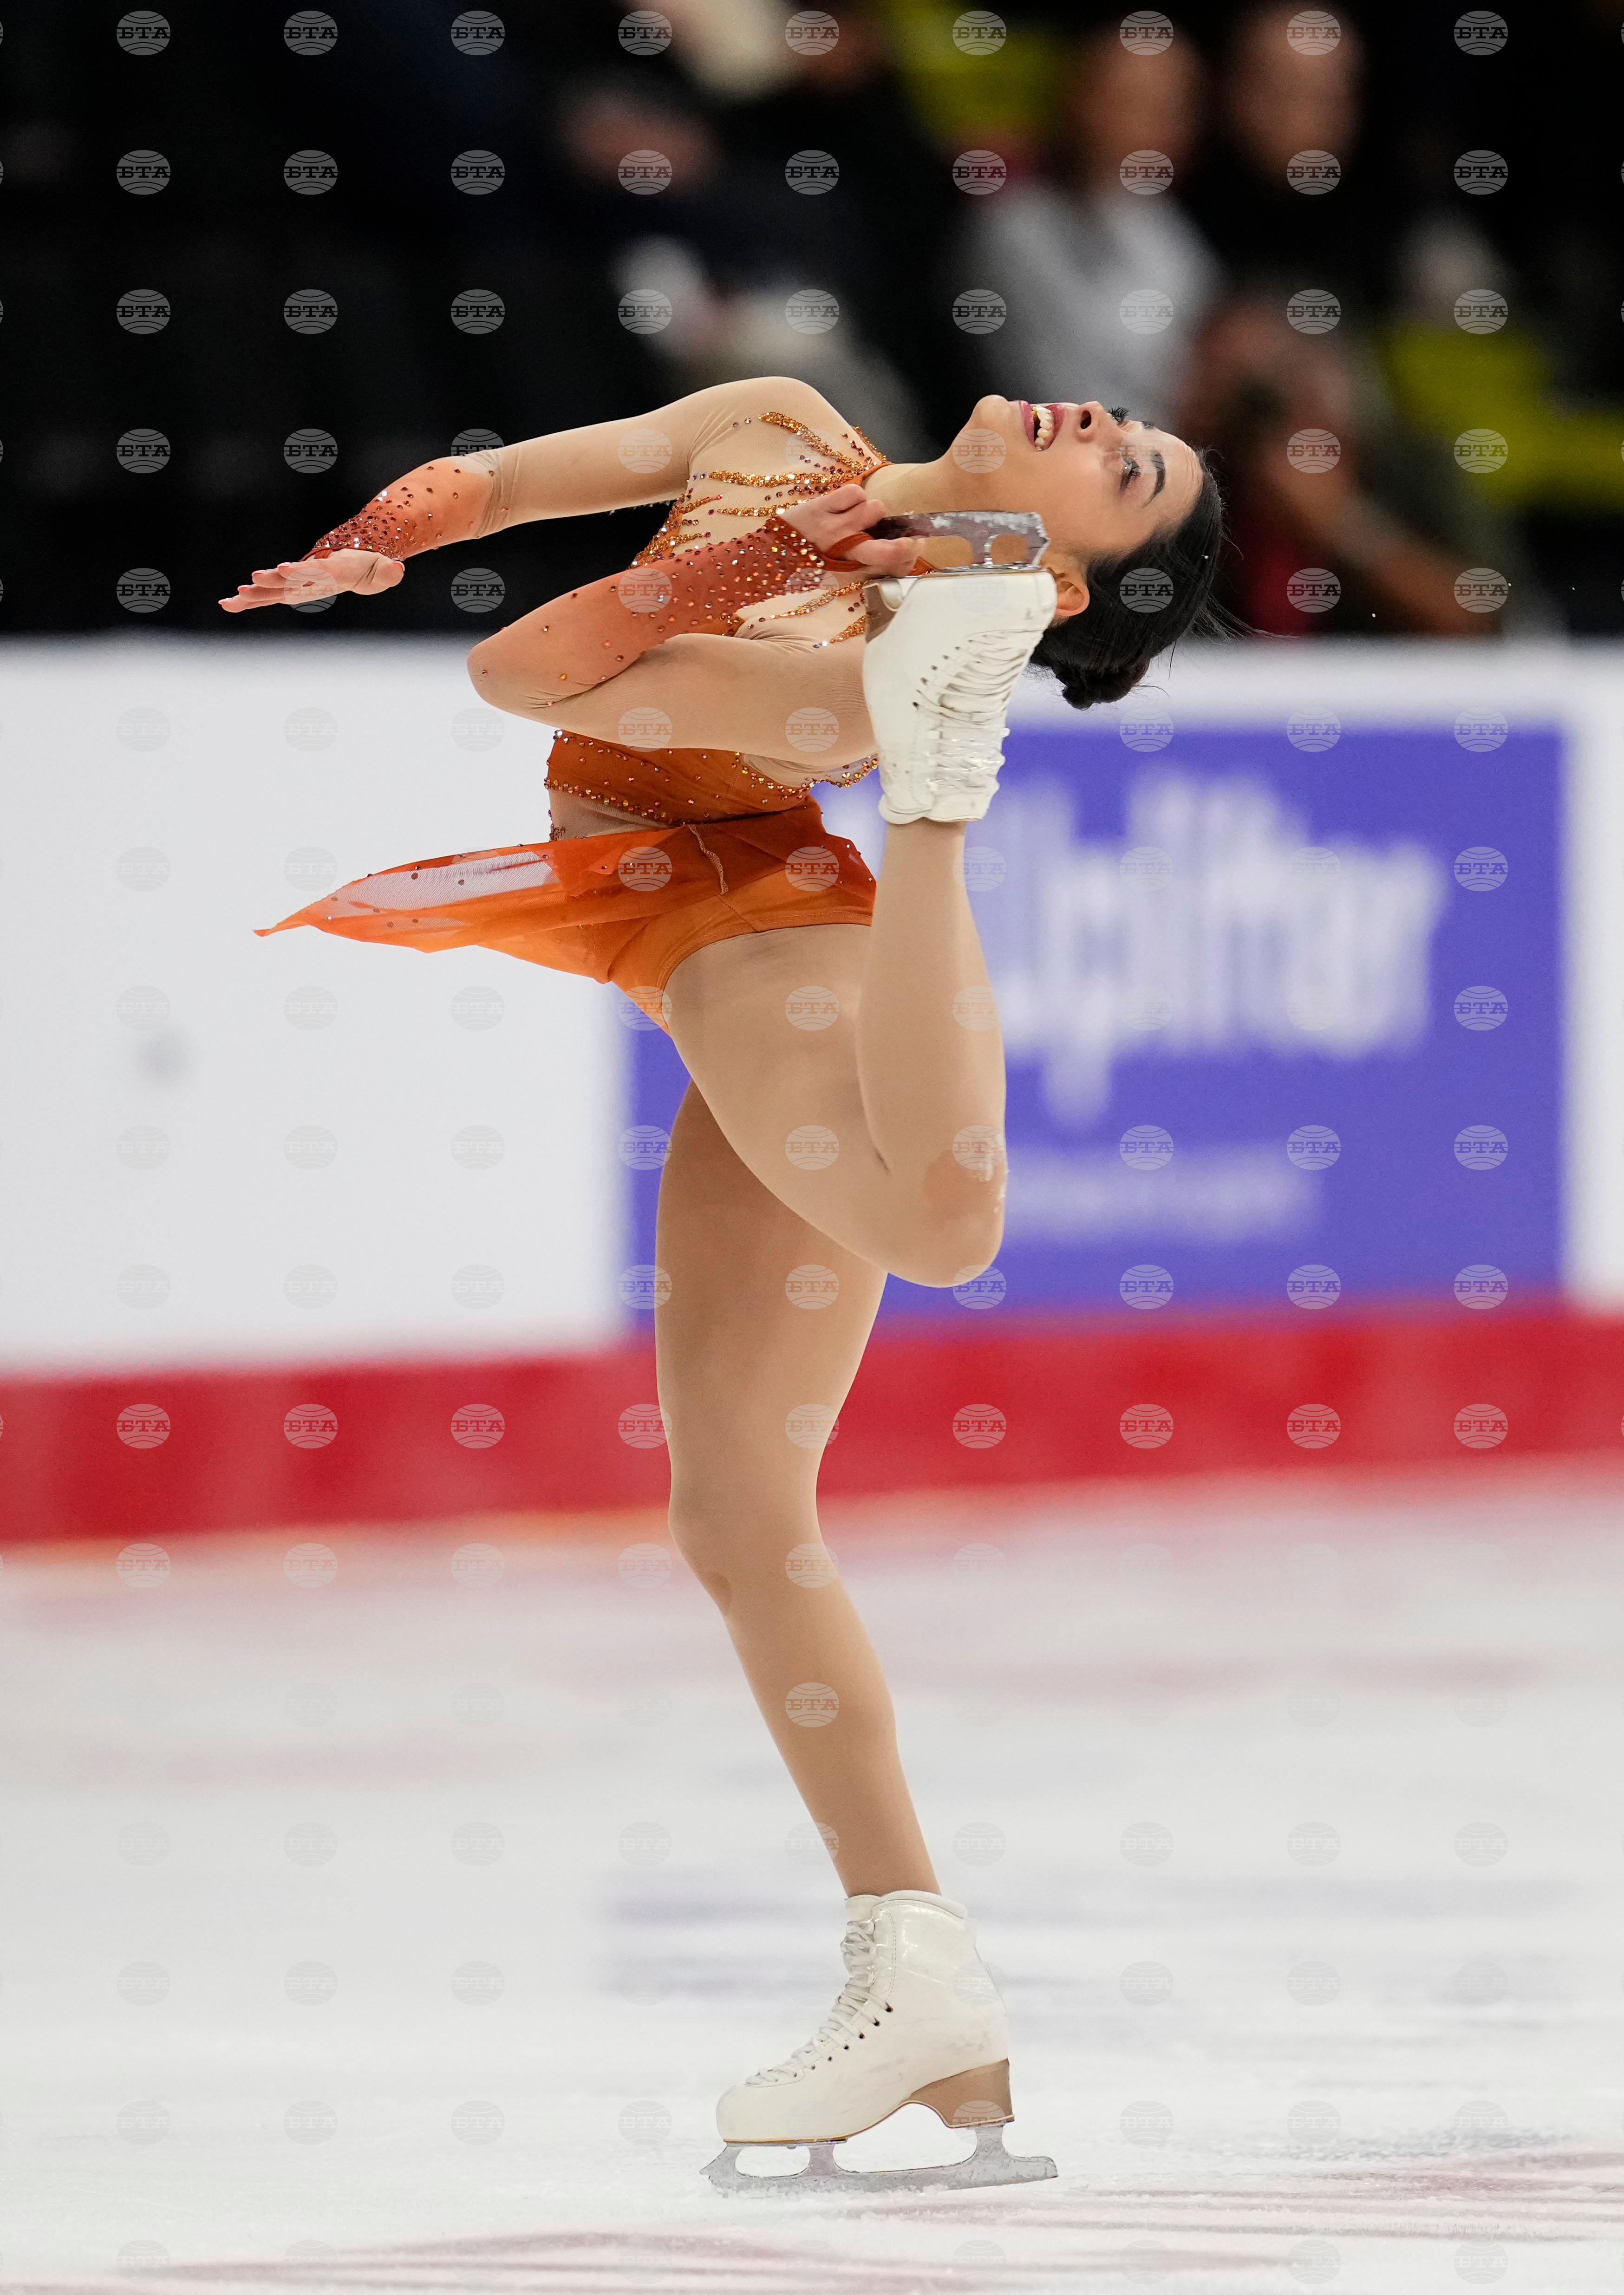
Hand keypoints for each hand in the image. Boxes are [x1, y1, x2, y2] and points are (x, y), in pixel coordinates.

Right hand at [218, 549, 403, 611]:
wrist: (356, 554)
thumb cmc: (371, 565)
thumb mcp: (384, 570)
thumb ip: (389, 573)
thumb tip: (397, 570)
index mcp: (332, 570)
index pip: (315, 571)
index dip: (300, 570)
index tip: (285, 567)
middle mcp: (311, 574)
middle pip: (289, 579)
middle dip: (271, 581)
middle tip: (251, 581)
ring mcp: (299, 581)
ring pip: (274, 588)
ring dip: (254, 593)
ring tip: (232, 597)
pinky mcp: (291, 588)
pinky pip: (269, 596)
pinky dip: (250, 600)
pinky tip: (228, 605)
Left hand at [777, 483, 917, 573]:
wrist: (769, 557)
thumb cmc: (808, 568)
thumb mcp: (840, 577)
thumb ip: (870, 568)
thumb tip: (901, 558)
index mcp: (851, 571)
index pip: (891, 566)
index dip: (908, 558)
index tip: (912, 549)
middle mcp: (845, 551)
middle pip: (889, 547)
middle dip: (905, 543)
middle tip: (907, 537)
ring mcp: (834, 527)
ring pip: (875, 508)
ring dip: (872, 511)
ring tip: (859, 517)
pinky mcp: (822, 507)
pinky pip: (854, 492)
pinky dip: (855, 496)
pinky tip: (846, 505)